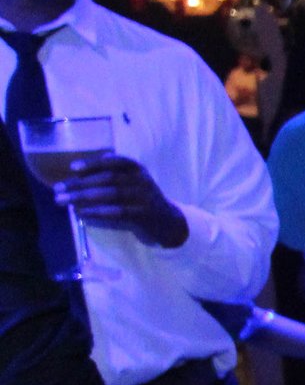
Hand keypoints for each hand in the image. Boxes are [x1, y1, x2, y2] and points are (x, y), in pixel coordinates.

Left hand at [55, 154, 187, 247]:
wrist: (168, 222)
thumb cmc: (142, 200)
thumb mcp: (133, 183)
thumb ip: (114, 174)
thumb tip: (84, 170)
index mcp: (138, 170)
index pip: (116, 162)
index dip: (94, 163)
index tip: (73, 168)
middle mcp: (142, 181)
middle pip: (107, 179)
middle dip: (80, 184)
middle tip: (57, 189)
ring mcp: (144, 198)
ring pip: (110, 195)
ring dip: (82, 198)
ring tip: (63, 201)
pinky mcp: (143, 215)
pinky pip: (116, 212)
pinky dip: (96, 212)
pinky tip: (81, 213)